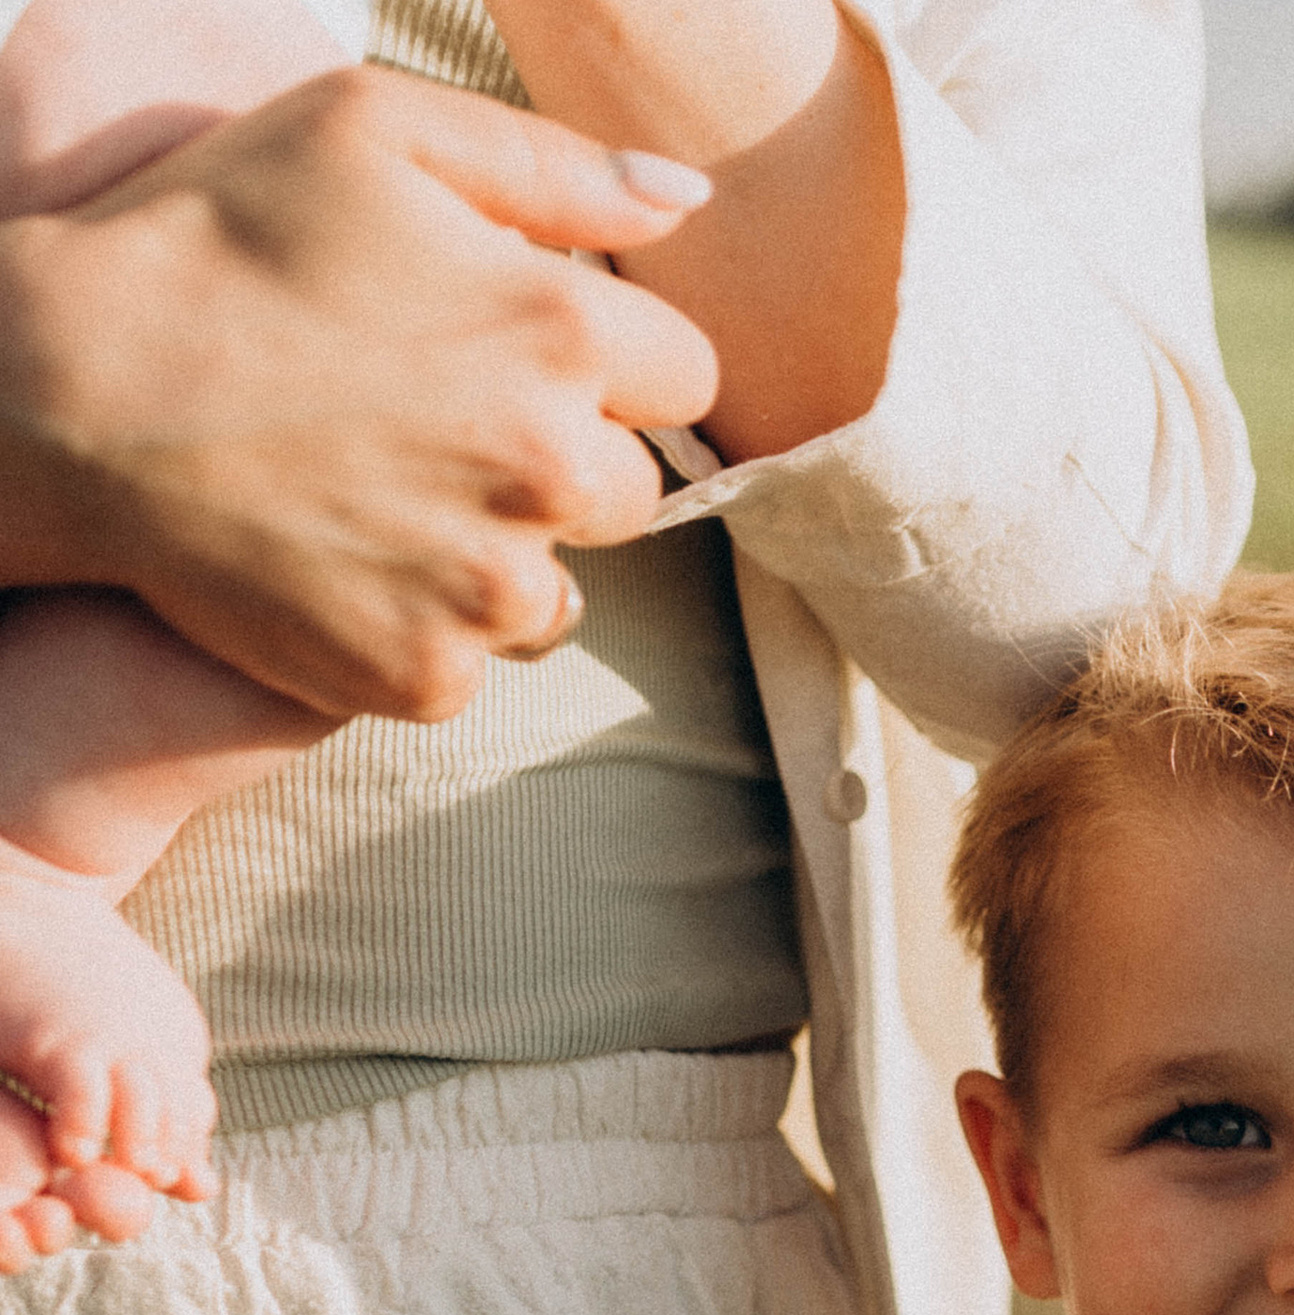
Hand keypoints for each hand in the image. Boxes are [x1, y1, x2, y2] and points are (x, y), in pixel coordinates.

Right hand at [0, 72, 719, 715]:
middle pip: (632, 491)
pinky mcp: (428, 675)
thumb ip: (556, 167)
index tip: (521, 353)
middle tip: (433, 422)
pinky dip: (424, 622)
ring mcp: (489, 590)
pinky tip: (343, 557)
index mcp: (563, 337)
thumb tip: (687, 200)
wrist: (75, 394)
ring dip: (497, 551)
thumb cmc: (217, 238)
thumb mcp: (374, 130)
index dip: (610, 361)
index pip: (685, 376)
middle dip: (559, 458)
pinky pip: (472, 659)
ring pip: (556, 587)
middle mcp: (550, 475)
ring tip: (380, 491)